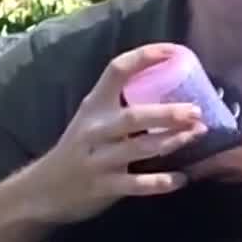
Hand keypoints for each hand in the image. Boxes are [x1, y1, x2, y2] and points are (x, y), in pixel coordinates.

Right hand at [27, 43, 207, 225]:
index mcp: (93, 105)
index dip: (145, 57)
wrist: (43, 189)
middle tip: (197, 111)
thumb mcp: (91, 120)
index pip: (117, 70)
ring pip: (139, 148)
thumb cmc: (78, 149)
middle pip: (133, 116)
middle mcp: (95, 129)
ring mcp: (98, 159)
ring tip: (198, 134)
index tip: (174, 51)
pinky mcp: (104, 187)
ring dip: (172, 141)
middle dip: (167, 113)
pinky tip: (182, 178)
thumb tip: (171, 94)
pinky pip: (137, 184)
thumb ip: (120, 107)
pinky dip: (161, 182)